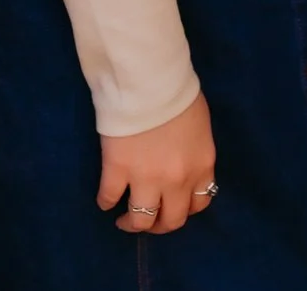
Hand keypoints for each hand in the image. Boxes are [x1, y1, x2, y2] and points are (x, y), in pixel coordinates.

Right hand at [97, 92, 215, 234]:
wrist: (149, 79)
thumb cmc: (177, 94)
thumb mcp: (200, 127)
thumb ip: (194, 153)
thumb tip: (182, 162)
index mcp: (201, 167)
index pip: (199, 204)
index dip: (184, 209)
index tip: (173, 208)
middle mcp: (177, 180)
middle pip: (171, 221)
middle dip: (159, 226)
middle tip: (148, 222)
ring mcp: (146, 178)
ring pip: (140, 219)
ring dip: (131, 224)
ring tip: (123, 220)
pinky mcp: (118, 170)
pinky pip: (110, 197)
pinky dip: (106, 202)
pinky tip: (105, 201)